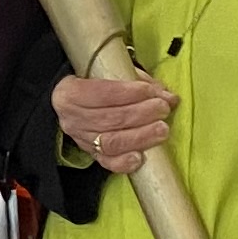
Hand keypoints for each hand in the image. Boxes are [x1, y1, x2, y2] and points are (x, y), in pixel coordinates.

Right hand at [55, 71, 174, 172]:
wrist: (74, 106)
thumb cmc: (97, 86)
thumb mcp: (110, 76)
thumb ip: (137, 82)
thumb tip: (167, 95)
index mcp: (70, 93)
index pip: (102, 93)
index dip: (129, 93)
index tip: (151, 91)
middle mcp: (73, 119)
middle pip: (110, 119)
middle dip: (141, 114)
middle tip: (163, 108)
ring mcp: (82, 140)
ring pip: (111, 142)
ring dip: (140, 136)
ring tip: (162, 129)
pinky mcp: (92, 155)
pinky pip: (107, 162)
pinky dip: (124, 162)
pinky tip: (140, 158)